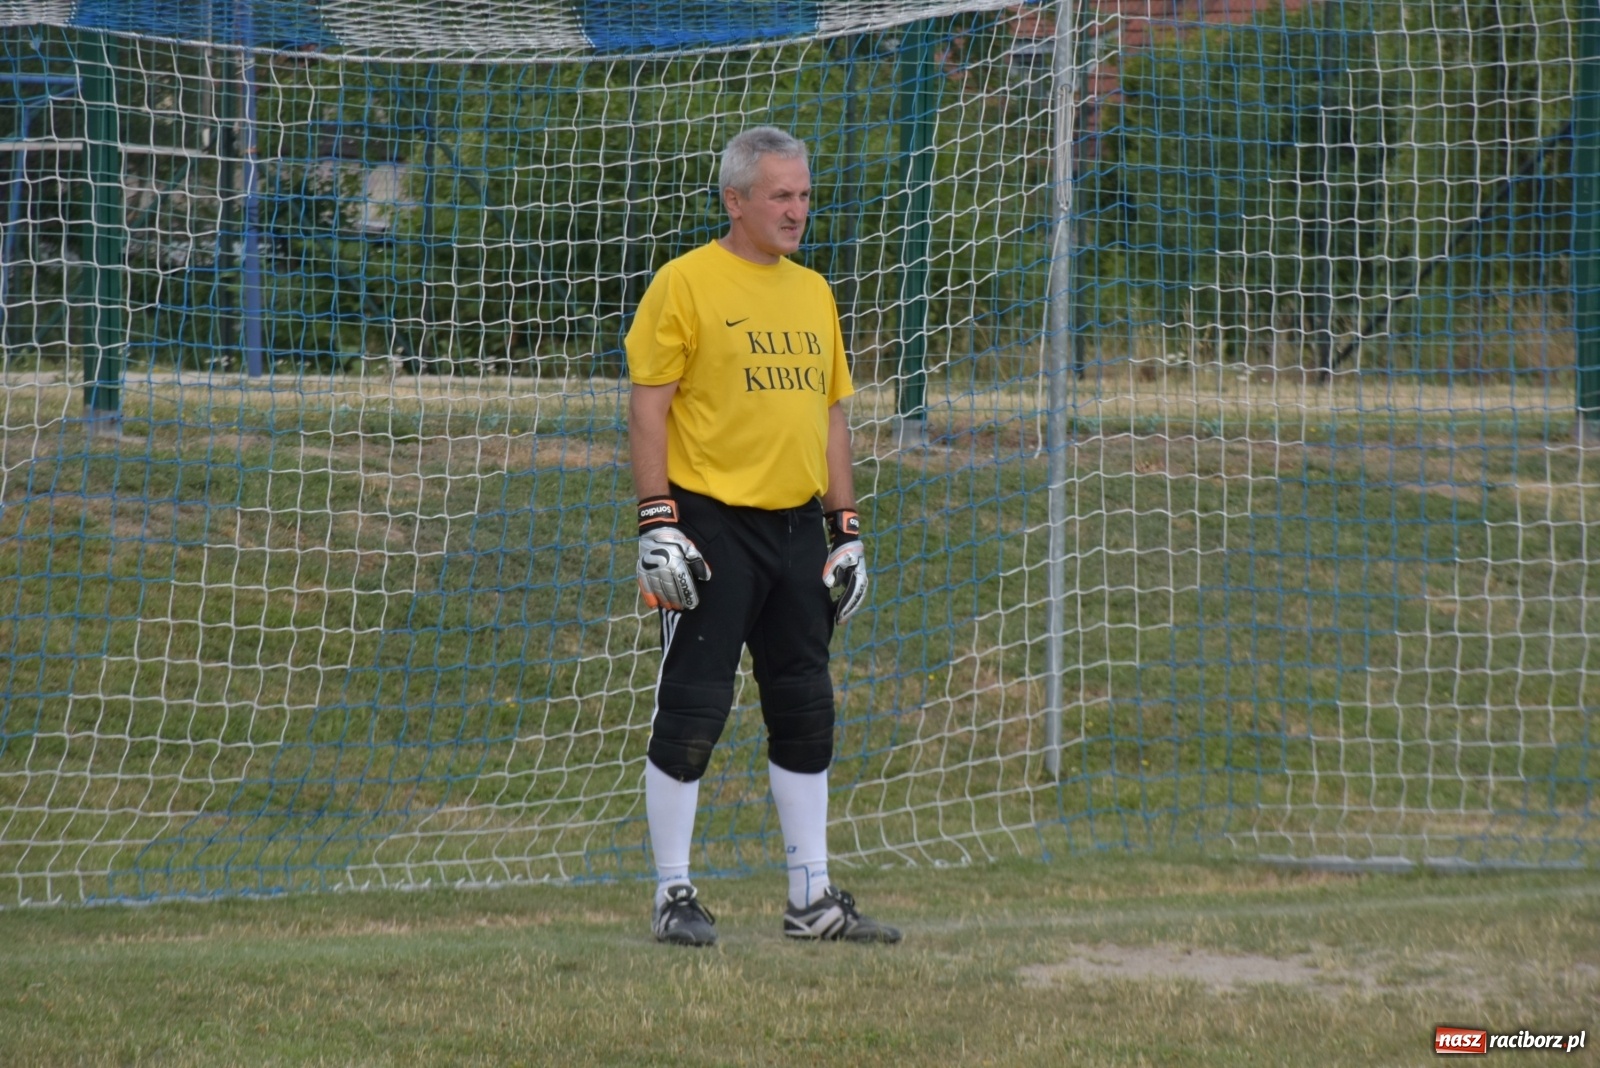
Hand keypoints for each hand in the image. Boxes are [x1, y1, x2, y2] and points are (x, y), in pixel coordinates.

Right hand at [636, 497, 710, 610]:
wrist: (655, 529)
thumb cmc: (676, 540)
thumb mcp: (690, 548)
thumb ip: (698, 563)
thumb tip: (706, 577)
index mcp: (676, 563)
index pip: (684, 584)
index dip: (688, 596)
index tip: (692, 604)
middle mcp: (662, 568)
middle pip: (671, 589)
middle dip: (677, 600)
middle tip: (681, 607)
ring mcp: (650, 570)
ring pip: (658, 590)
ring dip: (665, 600)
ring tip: (670, 607)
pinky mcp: (641, 570)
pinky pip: (645, 587)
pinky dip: (649, 597)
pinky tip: (654, 605)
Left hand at [823, 508, 866, 624]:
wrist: (847, 537)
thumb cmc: (841, 548)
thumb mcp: (835, 559)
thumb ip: (832, 571)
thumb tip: (831, 585)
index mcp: (857, 575)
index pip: (852, 596)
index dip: (845, 608)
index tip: (839, 618)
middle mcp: (860, 578)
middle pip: (855, 600)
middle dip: (848, 611)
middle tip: (840, 622)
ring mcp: (859, 578)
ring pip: (855, 597)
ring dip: (848, 608)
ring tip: (841, 618)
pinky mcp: (855, 577)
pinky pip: (852, 592)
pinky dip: (847, 600)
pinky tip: (839, 606)